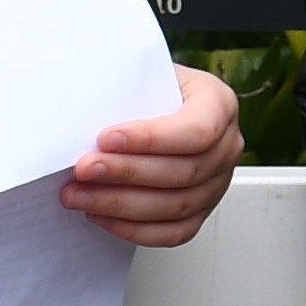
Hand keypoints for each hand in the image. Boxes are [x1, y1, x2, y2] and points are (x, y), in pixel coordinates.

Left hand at [64, 65, 245, 247]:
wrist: (153, 103)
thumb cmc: (146, 88)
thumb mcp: (140, 73)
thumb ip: (122, 89)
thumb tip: (79, 116)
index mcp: (219, 104)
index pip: (197, 129)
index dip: (151, 139)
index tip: (105, 138)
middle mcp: (227, 145)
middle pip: (185, 172)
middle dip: (126, 173)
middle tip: (83, 169)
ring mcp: (218, 181)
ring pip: (176, 206)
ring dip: (120, 204)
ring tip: (79, 195)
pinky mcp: (201, 209)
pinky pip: (174, 232)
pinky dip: (133, 229)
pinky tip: (100, 215)